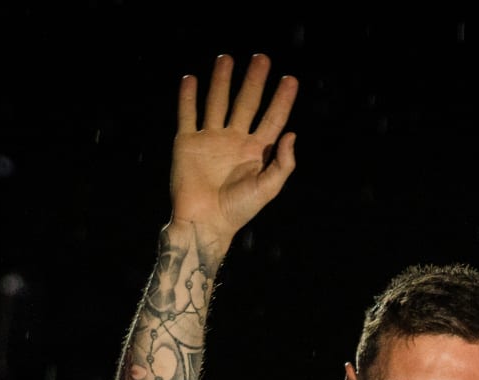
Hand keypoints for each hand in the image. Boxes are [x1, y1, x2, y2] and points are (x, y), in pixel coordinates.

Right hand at [170, 54, 297, 253]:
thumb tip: (292, 134)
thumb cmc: (237, 211)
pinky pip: (188, 115)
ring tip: (226, 58)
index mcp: (255, 151)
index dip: (282, 99)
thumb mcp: (267, 189)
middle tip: (262, 58)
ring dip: (221, 81)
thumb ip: (283, 163)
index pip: (272, 118)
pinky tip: (191, 80)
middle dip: (254, 81)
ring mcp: (210, 140)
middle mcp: (233, 141)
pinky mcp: (187, 143)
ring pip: (217, 102)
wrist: (203, 223)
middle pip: (246, 103)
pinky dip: (188, 97)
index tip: (290, 79)